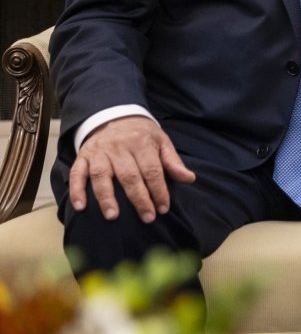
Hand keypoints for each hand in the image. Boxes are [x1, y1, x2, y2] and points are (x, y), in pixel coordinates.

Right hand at [69, 116, 193, 223]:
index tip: (163, 208)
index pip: (152, 170)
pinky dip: (77, 190)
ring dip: (106, 197)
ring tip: (113, 216)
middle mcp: (119, 147)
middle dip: (139, 199)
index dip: (159, 190)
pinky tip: (80, 206)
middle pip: (129, 176)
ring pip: (102, 175)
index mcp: (142, 143)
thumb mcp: (161, 141)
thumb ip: (173, 161)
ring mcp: (99, 152)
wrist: (114, 115)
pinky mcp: (83, 156)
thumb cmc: (141, 134)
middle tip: (147, 218)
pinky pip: (77, 173)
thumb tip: (189, 178)